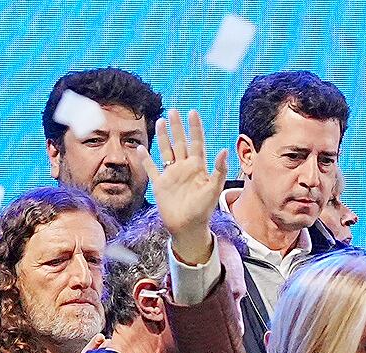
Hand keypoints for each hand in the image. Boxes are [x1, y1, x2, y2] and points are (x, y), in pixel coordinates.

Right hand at [142, 109, 228, 266]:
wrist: (188, 228)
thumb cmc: (203, 211)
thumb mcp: (213, 189)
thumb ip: (219, 170)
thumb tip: (224, 150)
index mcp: (198, 167)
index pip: (196, 142)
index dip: (195, 128)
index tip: (192, 112)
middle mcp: (184, 168)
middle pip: (179, 143)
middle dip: (177, 127)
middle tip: (173, 111)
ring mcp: (171, 175)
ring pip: (166, 151)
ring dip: (163, 137)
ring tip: (161, 122)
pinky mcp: (160, 184)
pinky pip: (151, 169)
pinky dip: (145, 159)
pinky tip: (141, 148)